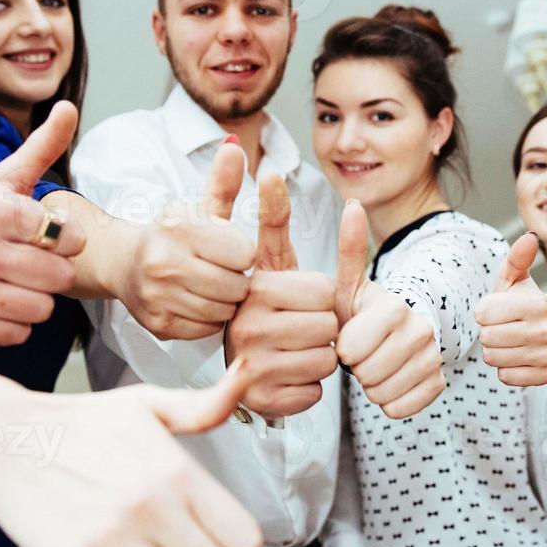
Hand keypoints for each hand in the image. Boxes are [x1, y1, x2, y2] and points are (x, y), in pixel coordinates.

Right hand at [0, 101, 87, 345]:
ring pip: (42, 310)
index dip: (65, 239)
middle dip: (53, 271)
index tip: (50, 236)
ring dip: (36, 298)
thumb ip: (42, 147)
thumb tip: (69, 108)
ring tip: (16, 281)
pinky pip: (18, 334)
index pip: (63, 236)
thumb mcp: (5, 177)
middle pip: (58, 278)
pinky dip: (15, 323)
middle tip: (32, 261)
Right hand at [0, 360, 262, 546]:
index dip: (236, 545)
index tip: (220, 540)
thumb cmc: (79, 425)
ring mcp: (112, 542)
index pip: (244, 539)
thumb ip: (202, 406)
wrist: (4, 441)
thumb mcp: (144, 405)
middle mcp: (150, 507)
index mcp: (176, 471)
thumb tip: (243, 379)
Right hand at [113, 140, 254, 340]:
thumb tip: (234, 145)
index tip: (229, 251)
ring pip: (223, 310)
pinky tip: (197, 303)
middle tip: (222, 273)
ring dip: (225, 302)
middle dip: (236, 280)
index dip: (242, 253)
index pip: (243, 253)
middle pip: (236, 286)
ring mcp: (158, 295)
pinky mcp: (158, 323)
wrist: (122, 263)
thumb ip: (222, 183)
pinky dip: (209, 320)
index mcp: (179, 228)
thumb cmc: (173, 237)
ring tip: (211, 288)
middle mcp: (163, 261)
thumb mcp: (198, 210)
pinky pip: (207, 329)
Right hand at [222, 173, 337, 417]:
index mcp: (251, 287)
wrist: (218, 356)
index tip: (295, 297)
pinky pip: (314, 393)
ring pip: (325, 361)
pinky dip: (306, 388)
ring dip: (317, 357)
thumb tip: (234, 144)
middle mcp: (245, 325)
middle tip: (295, 326)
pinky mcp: (259, 402)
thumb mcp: (247, 248)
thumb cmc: (244, 298)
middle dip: (322, 327)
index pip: (322, 291)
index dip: (319, 296)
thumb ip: (253, 202)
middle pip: (328, 327)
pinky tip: (283, 376)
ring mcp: (250, 366)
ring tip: (288, 350)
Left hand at [334, 200, 445, 418]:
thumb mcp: (348, 285)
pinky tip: (391, 378)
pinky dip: (389, 400)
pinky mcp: (439, 383)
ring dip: (371, 384)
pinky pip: (399, 409)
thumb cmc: (362, 312)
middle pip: (367, 375)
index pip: (350, 352)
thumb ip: (349, 249)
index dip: (342, 349)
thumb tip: (352, 202)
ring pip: (383, 394)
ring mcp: (434, 358)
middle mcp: (421, 330)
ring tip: (375, 362)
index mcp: (395, 306)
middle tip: (362, 351)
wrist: (395, 333)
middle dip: (357, 367)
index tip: (347, 335)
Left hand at [475, 232, 546, 386]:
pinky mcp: (545, 375)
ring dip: (495, 350)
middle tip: (501, 326)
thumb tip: (530, 237)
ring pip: (494, 359)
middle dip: (487, 332)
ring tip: (509, 340)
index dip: (483, 312)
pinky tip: (516, 356)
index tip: (495, 309)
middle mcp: (546, 330)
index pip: (484, 314)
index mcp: (537, 304)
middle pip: (487, 338)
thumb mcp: (516, 278)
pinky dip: (506, 369)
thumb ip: (517, 258)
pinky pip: (506, 377)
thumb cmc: (525, 302)